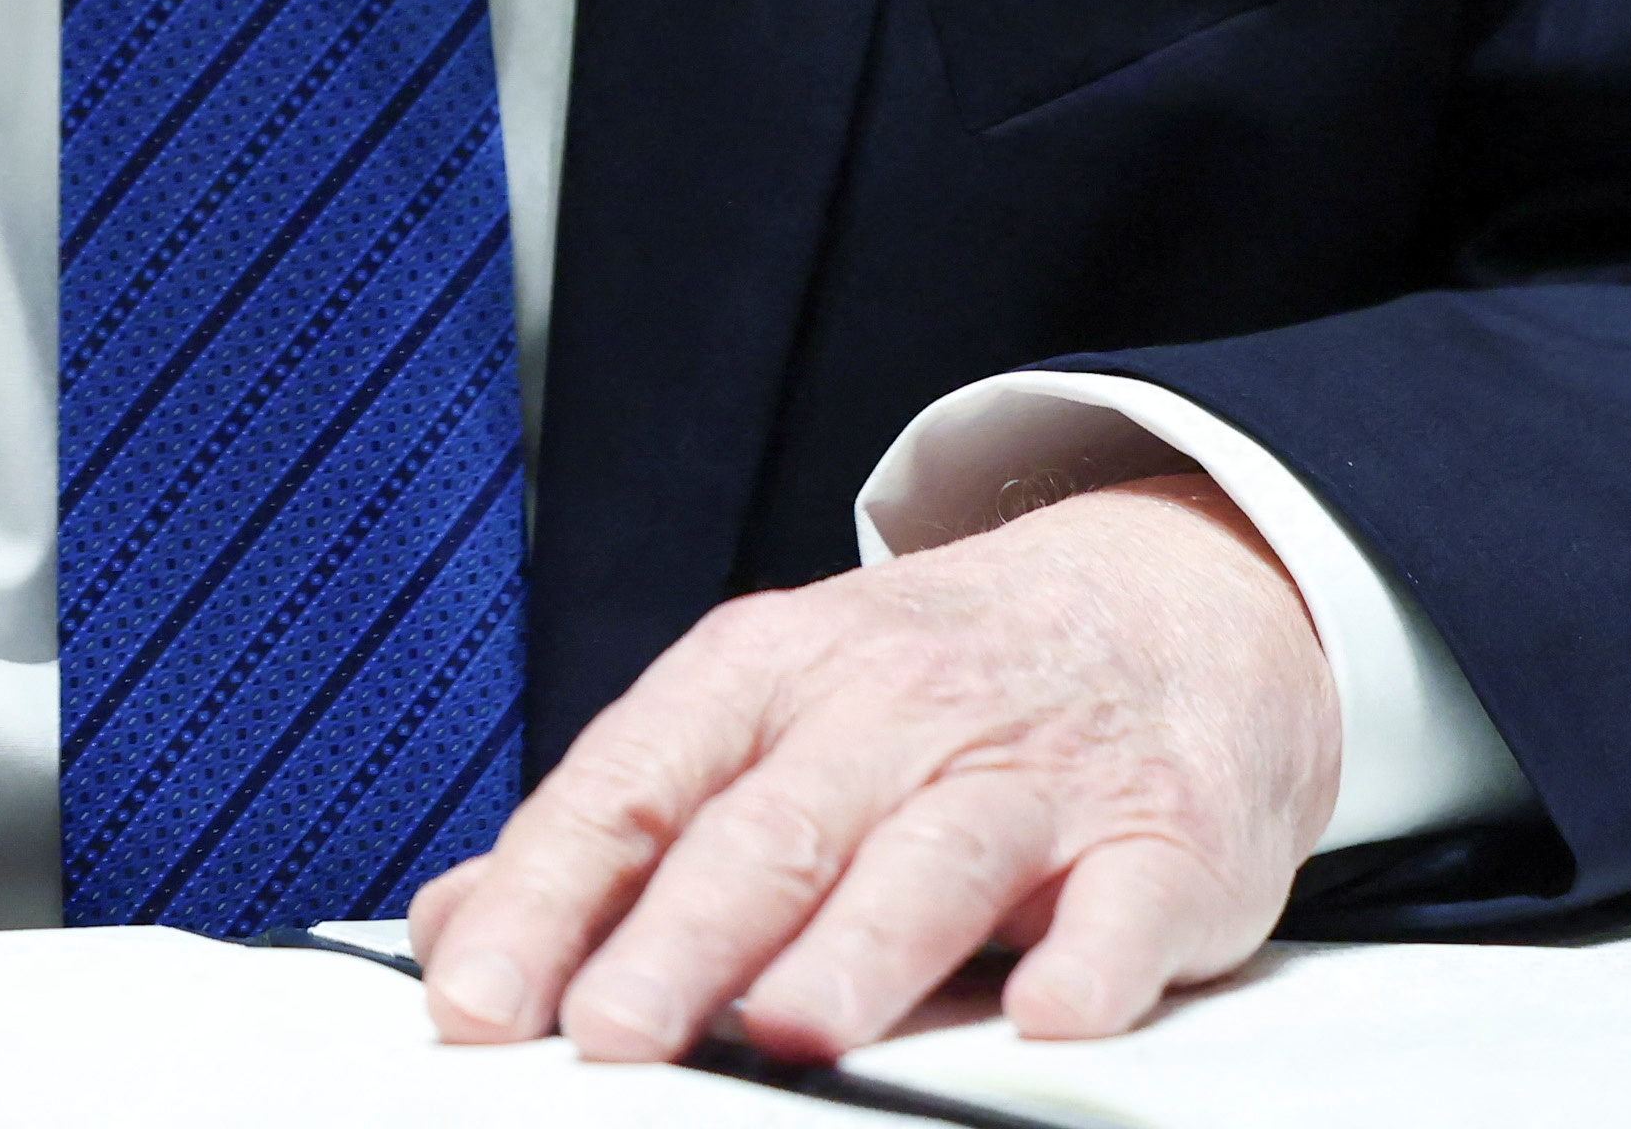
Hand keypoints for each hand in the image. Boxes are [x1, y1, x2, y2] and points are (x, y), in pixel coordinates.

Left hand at [409, 474, 1335, 1066]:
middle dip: (683, 934)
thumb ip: (616, 828)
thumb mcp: (764, 712)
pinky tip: (1048, 1011)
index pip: (632, 781)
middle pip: (771, 828)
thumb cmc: (937, 689)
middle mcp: (895, 710)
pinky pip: (1126, 904)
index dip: (546, 893)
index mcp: (770, 674)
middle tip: (609, 1032)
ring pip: (934, 860)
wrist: (1176, 599)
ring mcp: (1037, 773)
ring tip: (791, 1028)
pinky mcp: (1164, 838)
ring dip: (862, 947)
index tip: (475, 997)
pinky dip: (1091, 961)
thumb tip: (455, 930)